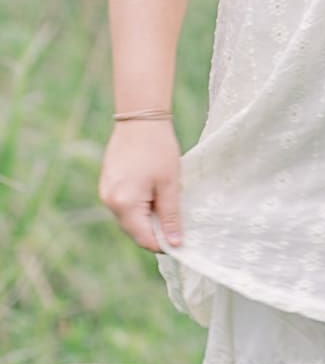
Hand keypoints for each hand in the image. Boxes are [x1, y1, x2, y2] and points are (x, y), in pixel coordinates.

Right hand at [98, 121, 183, 252]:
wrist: (140, 119)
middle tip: (177, 215)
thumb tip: (174, 243)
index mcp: (124, 204)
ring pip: (129, 219)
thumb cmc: (158, 149)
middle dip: (155, 229)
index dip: (163, 243)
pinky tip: (154, 191)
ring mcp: (105, 193)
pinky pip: (124, 205)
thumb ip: (171, 216)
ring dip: (147, 216)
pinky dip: (139, 205)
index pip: (143, 239)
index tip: (181, 239)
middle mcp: (109, 202)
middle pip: (134, 231)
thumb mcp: (170, 185)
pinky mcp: (106, 184)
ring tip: (165, 197)